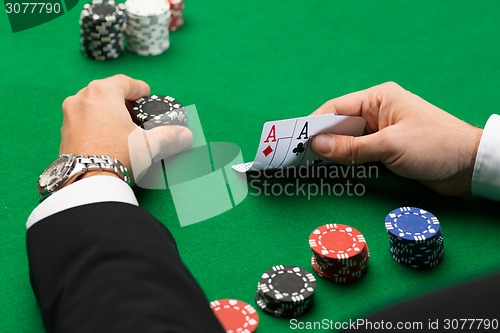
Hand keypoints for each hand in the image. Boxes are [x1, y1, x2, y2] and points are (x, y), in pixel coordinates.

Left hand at [60, 74, 191, 181]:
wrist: (88, 182)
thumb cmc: (118, 155)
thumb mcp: (149, 144)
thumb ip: (169, 135)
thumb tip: (186, 135)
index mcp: (102, 92)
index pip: (125, 82)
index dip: (139, 88)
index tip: (147, 95)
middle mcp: (81, 98)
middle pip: (107, 92)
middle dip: (123, 101)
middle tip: (137, 113)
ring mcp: (69, 116)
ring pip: (93, 106)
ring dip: (108, 113)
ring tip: (122, 128)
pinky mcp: (64, 133)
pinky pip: (83, 121)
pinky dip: (95, 125)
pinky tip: (107, 139)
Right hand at [310, 82, 482, 195]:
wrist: (470, 166)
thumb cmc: (434, 146)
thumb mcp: (389, 146)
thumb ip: (351, 148)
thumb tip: (317, 146)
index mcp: (379, 99)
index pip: (337, 108)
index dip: (314, 125)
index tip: (295, 141)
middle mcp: (378, 112)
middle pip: (340, 126)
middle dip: (321, 141)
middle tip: (298, 157)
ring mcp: (382, 132)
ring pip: (348, 141)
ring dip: (333, 153)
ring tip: (310, 165)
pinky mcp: (386, 149)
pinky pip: (359, 153)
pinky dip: (346, 161)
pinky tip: (333, 170)